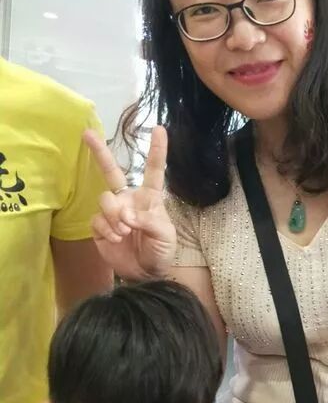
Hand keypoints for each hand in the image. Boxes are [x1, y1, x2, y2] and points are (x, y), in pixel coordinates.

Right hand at [84, 126, 176, 280]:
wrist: (146, 274)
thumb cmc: (161, 251)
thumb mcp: (164, 235)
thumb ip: (148, 221)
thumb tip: (126, 215)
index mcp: (150, 197)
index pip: (153, 170)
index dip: (156, 150)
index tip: (159, 129)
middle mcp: (128, 199)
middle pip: (111, 171)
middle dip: (99, 152)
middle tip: (87, 133)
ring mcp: (112, 211)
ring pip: (105, 199)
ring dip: (114, 215)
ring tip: (125, 231)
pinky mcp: (99, 226)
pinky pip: (97, 219)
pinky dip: (107, 229)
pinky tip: (116, 239)